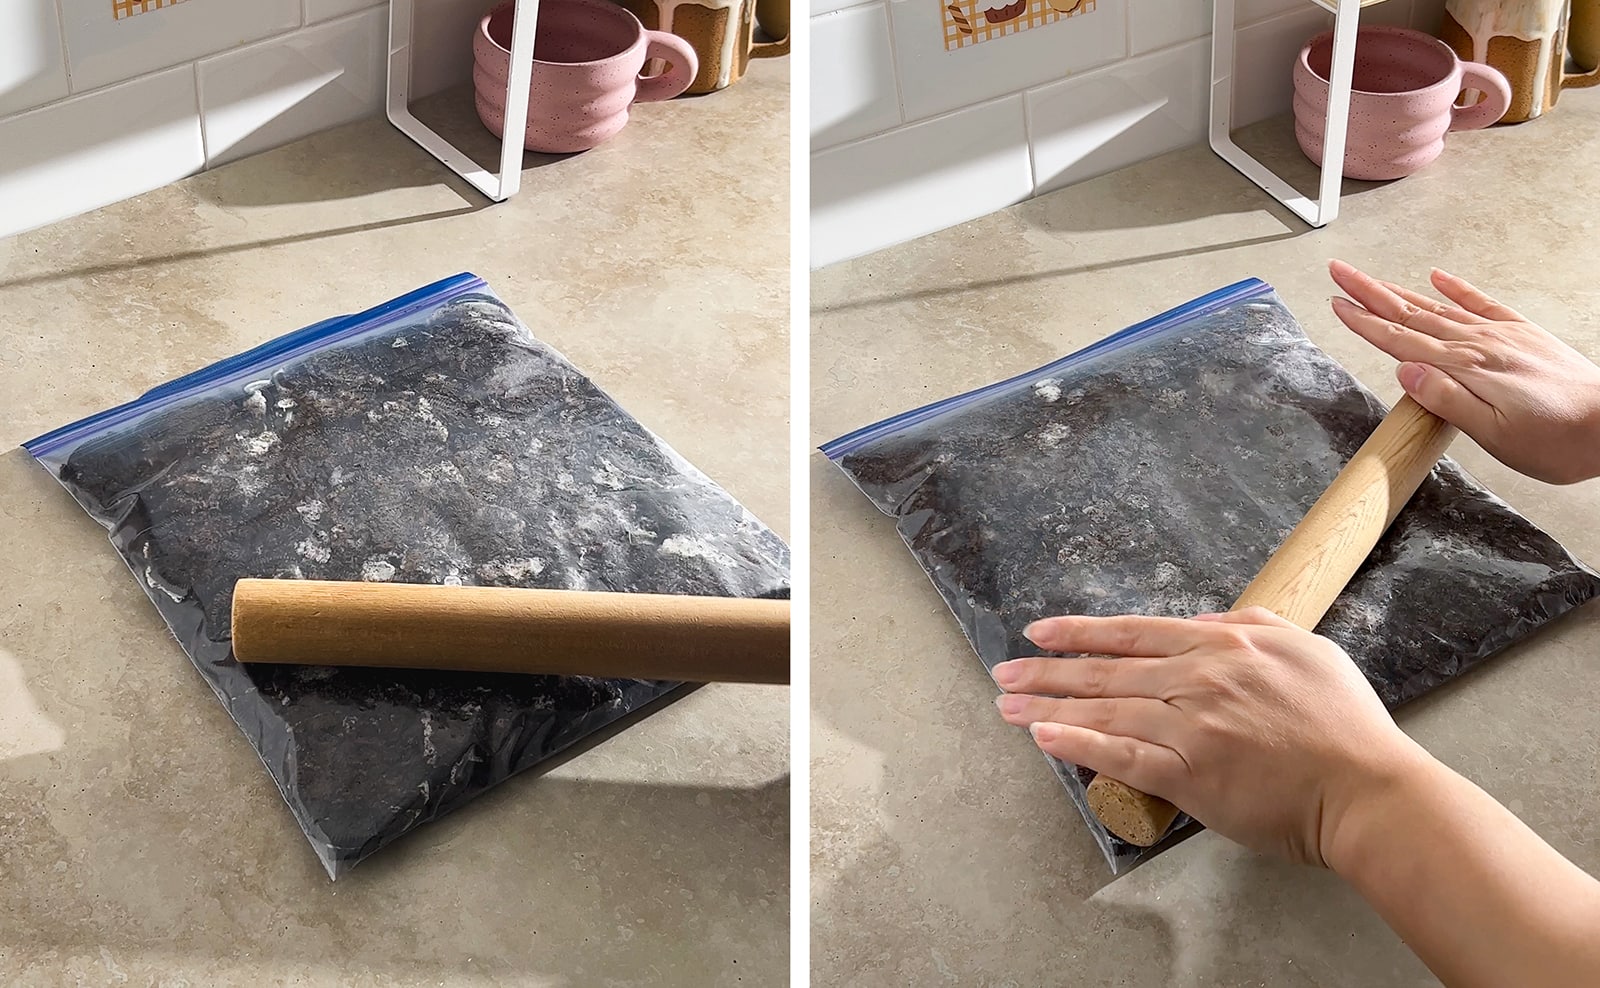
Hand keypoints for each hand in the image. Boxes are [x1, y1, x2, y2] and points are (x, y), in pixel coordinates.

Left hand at [991, 608, 1429, 866]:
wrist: (1369, 790)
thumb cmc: (1346, 726)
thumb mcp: (1307, 650)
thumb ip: (1254, 626)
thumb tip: (1208, 619)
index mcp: (1224, 645)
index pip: (1135, 633)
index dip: (1082, 632)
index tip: (1040, 632)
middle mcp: (1199, 678)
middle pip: (1107, 670)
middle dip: (1048, 670)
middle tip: (1003, 670)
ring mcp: (1191, 725)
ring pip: (1104, 710)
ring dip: (1048, 706)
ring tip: (1008, 704)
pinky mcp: (1190, 774)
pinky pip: (1121, 755)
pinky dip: (1078, 745)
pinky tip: (1043, 738)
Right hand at [1328, 259, 1599, 484]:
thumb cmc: (1557, 439)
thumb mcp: (1495, 434)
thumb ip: (1447, 399)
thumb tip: (1403, 369)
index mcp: (1467, 368)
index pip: (1401, 340)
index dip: (1364, 322)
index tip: (1336, 304)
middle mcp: (1480, 344)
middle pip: (1411, 313)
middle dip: (1369, 292)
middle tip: (1338, 271)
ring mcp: (1501, 335)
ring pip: (1437, 307)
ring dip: (1399, 291)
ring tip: (1370, 278)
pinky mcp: (1522, 335)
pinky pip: (1481, 304)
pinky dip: (1456, 289)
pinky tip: (1438, 278)